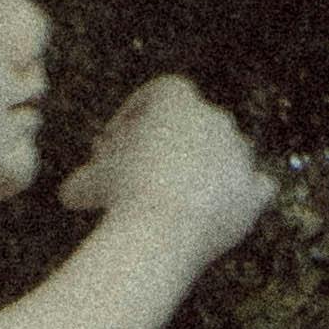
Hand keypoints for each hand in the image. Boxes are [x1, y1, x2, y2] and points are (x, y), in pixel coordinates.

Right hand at [59, 76, 274, 272]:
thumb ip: (85, 179)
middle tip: (138, 177)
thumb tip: (71, 193)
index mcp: (177, 97)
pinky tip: (230, 204)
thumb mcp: (89, 182)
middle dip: (164, 148)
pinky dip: (246, 193)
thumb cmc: (121, 197)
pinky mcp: (252, 191)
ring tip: (179, 200)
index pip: (154, 97)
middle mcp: (213, 116)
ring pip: (224, 152)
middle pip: (188, 127)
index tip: (109, 147)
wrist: (162, 231)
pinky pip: (258, 186)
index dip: (130, 121)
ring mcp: (238, 152)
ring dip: (205, 169)